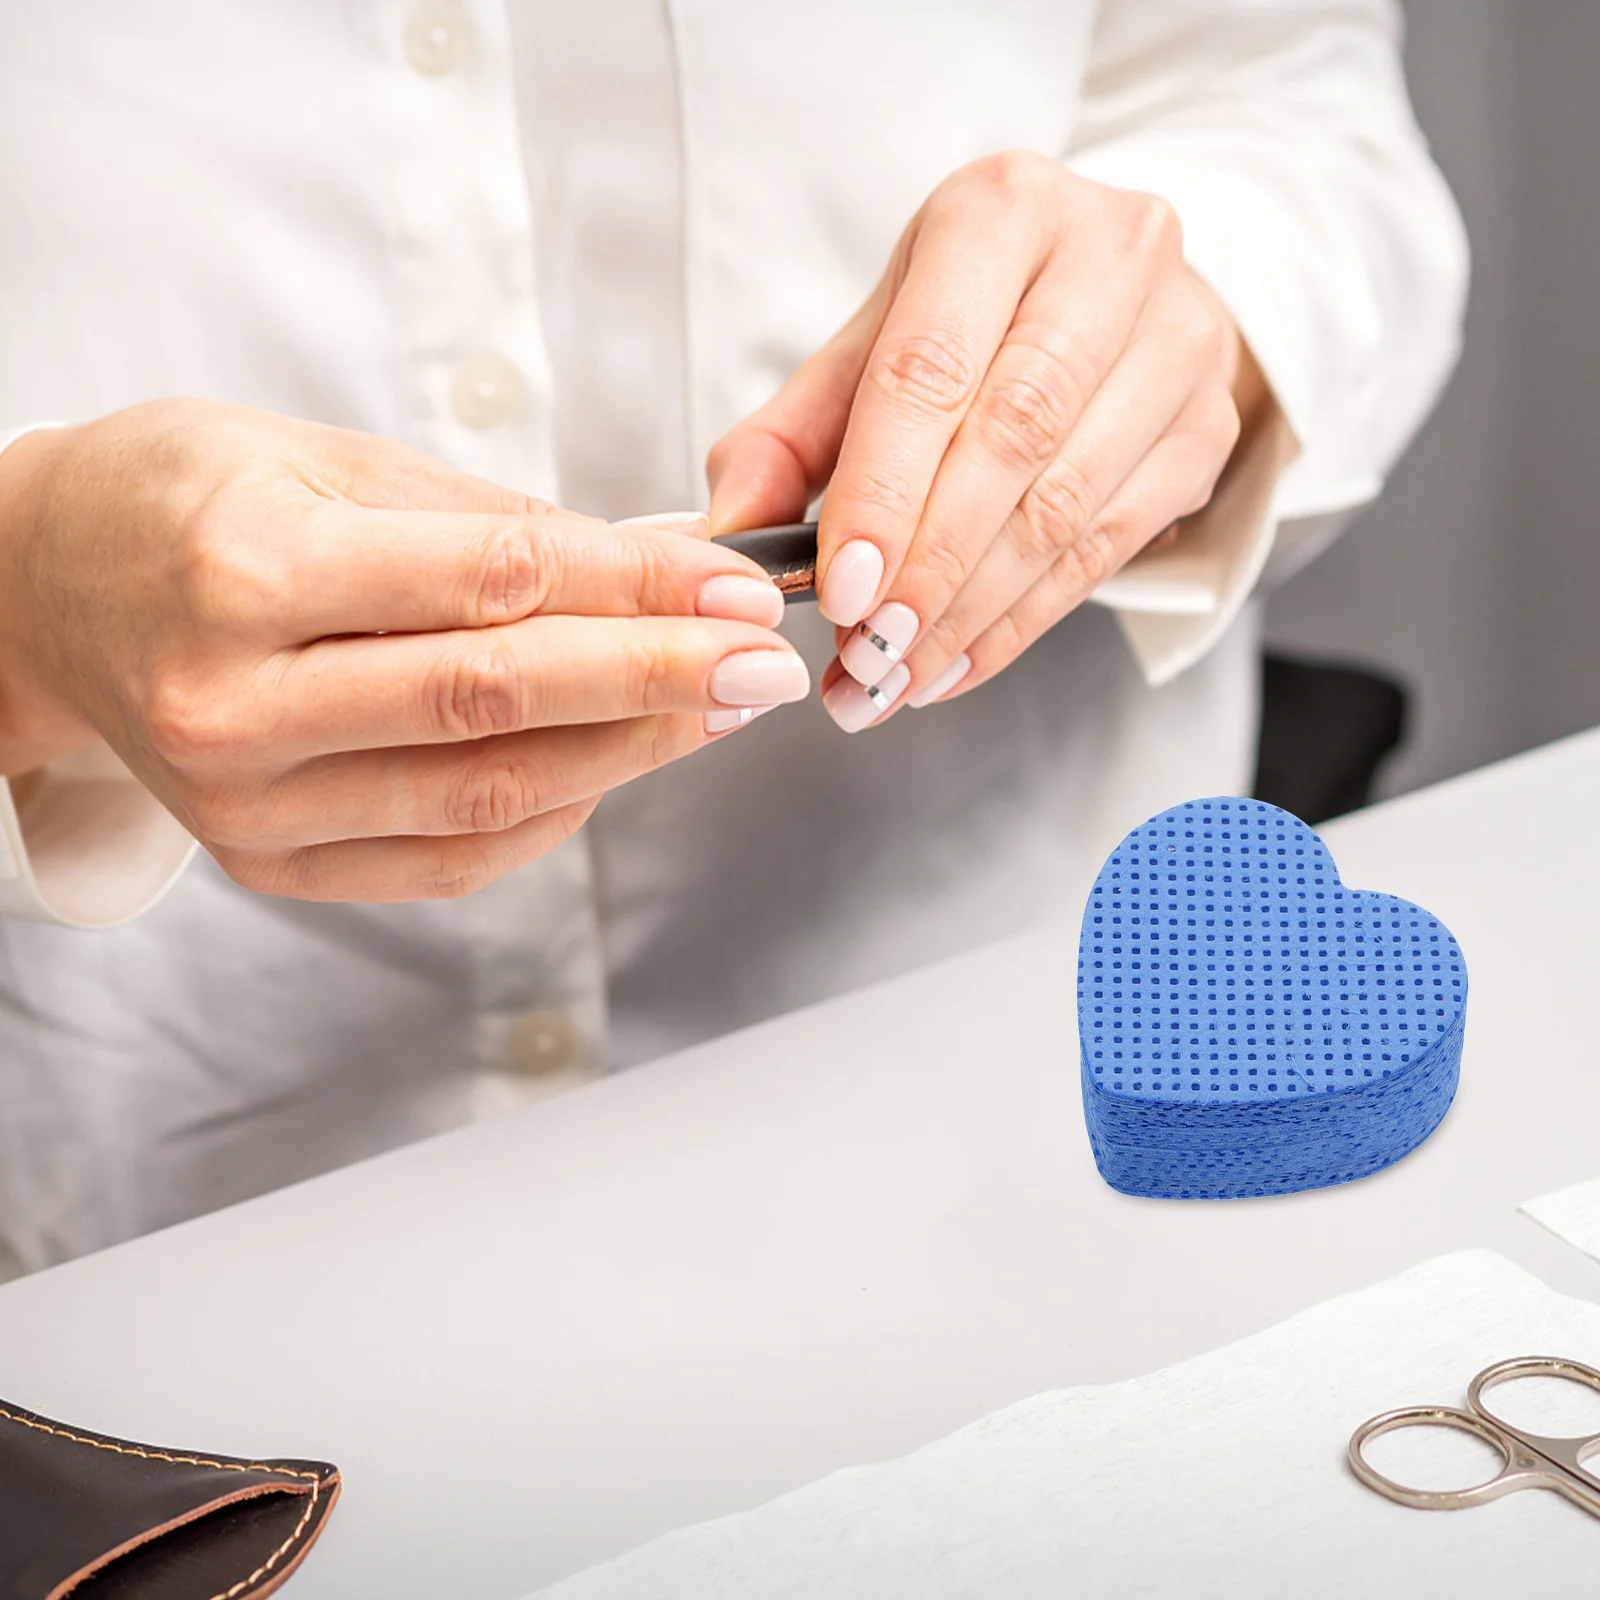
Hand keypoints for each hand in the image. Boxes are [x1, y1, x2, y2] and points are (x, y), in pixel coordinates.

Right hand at [0, 400, 803, 899]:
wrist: (50, 590)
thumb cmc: (191, 499)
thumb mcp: (329, 461)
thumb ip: (491, 524)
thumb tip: (655, 565)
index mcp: (246, 569)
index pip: (493, 585)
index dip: (638, 590)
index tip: (737, 587)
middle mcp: (237, 702)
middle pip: (498, 701)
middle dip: (659, 681)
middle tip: (767, 665)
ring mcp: (248, 804)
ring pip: (485, 792)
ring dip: (626, 754)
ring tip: (718, 710)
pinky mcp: (270, 864)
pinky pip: (448, 855)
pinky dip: (553, 813)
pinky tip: (618, 763)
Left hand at [708, 152, 1269, 728]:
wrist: (1112, 301)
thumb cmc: (971, 322)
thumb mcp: (869, 348)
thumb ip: (788, 437)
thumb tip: (728, 536)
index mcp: (1000, 213)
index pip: (932, 367)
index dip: (884, 492)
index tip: (840, 591)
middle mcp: (1108, 258)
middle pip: (1013, 441)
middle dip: (930, 570)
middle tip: (866, 654)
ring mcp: (1177, 342)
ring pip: (1067, 508)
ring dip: (971, 615)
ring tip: (895, 677)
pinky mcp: (1206, 427)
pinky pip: (1109, 551)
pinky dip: (1021, 624)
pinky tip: (955, 663)